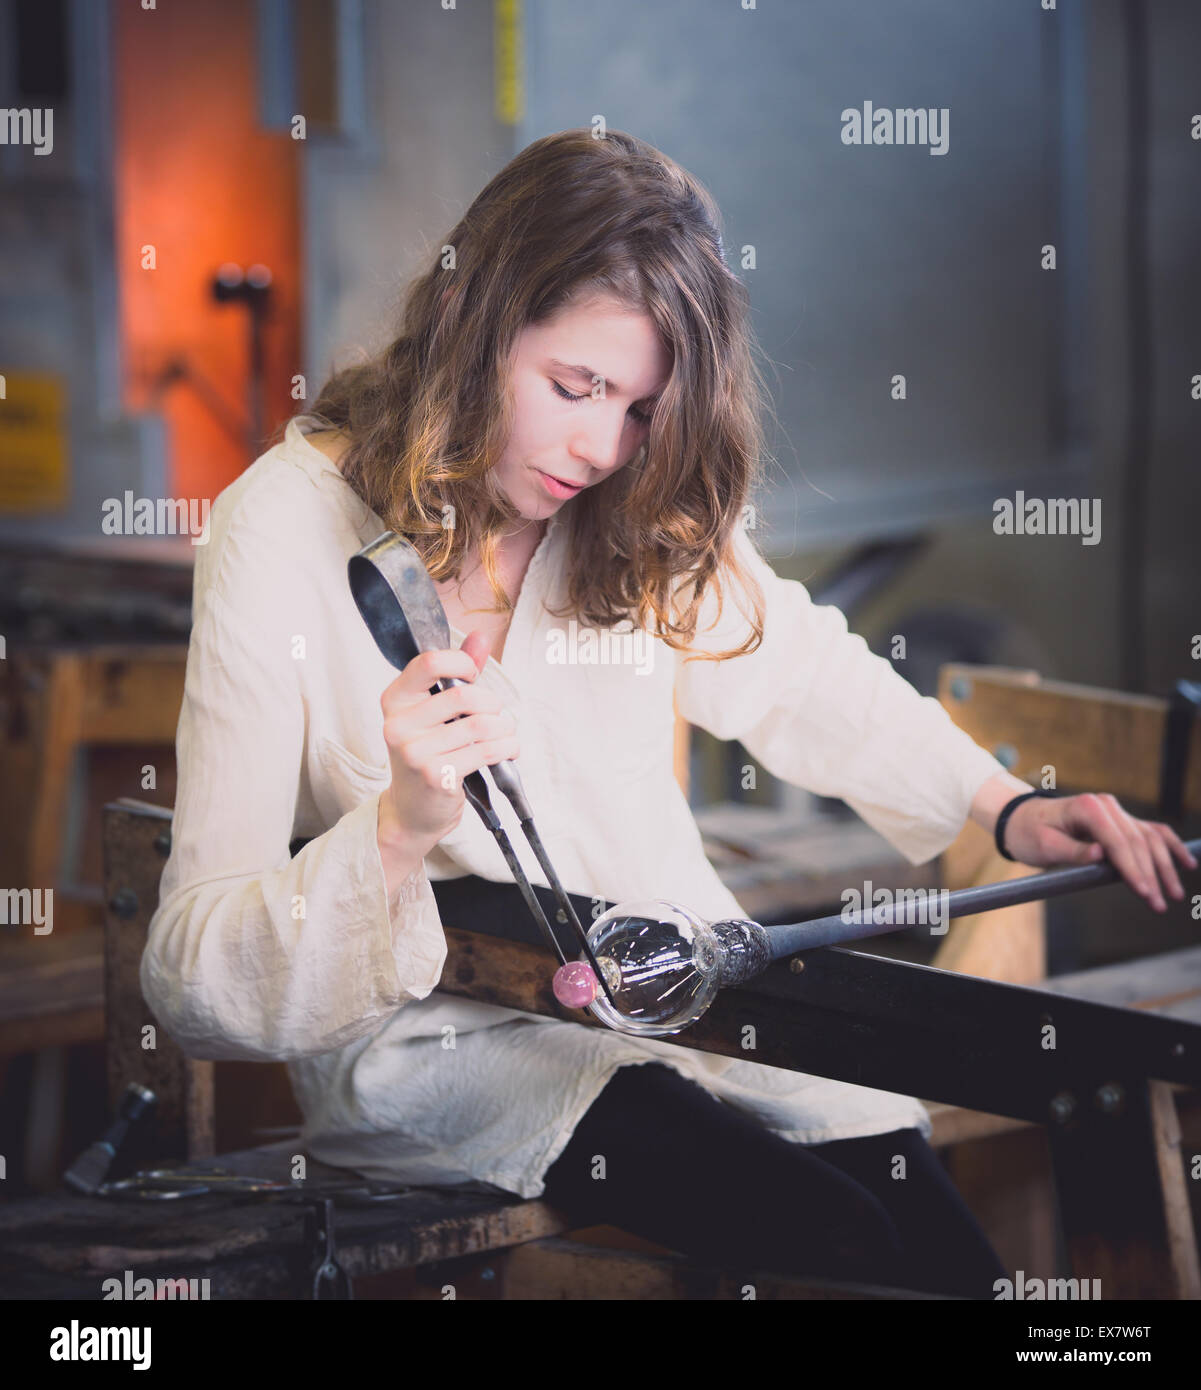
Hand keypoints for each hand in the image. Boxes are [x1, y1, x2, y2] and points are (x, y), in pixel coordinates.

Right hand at [377, 629, 518, 858]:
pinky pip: (485, 752)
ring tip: (505, 735)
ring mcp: (414, 753)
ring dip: (504, 729)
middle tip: (496, 716)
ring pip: (480, 725)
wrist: (413, 810)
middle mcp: (398, 725)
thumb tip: (480, 638)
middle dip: (492, 703)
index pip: (429, 663)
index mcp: (394, 700)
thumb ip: (456, 672)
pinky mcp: (436, 776)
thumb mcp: (433, 712)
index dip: (462, 664)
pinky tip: (506, 751)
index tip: (474, 676)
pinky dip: (506, 748)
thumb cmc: (427, 754)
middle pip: (463, 695)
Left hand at [1002, 791, 1197, 912]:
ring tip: (1174, 894)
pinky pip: (1151, 832)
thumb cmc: (1029, 833)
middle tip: (1159, 904)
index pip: (1117, 841)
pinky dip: (1170, 846)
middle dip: (1151, 875)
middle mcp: (1107, 805)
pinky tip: (1187, 863)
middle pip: (1137, 842)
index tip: (1143, 892)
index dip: (1131, 868)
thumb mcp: (1043, 845)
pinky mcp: (1121, 821)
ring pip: (1149, 839)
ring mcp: (1116, 811)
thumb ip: (1072, 850)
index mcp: (1087, 807)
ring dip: (1164, 867)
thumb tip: (1100, 856)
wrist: (1022, 818)